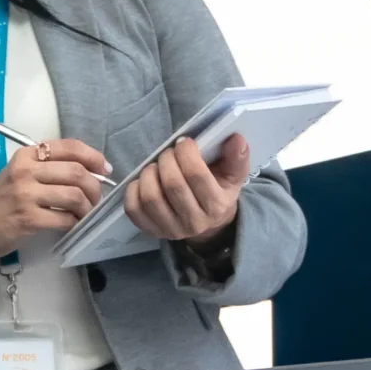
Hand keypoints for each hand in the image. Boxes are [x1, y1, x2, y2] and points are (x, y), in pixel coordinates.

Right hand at [0, 137, 111, 273]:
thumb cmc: (0, 201)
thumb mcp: (19, 174)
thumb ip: (47, 167)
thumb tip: (89, 171)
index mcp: (26, 155)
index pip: (69, 147)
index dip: (93, 156)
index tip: (105, 168)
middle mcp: (26, 171)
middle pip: (76, 171)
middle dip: (94, 186)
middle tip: (96, 198)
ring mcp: (26, 195)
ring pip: (74, 195)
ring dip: (87, 207)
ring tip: (85, 213)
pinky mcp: (29, 219)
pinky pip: (65, 218)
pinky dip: (75, 222)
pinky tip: (72, 224)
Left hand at [123, 133, 248, 251]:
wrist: (209, 224)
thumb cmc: (219, 191)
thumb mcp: (234, 175)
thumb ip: (237, 157)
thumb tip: (235, 138)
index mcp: (216, 206)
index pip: (196, 175)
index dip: (186, 153)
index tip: (184, 142)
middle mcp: (194, 222)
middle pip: (172, 185)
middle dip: (166, 160)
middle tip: (168, 153)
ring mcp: (170, 230)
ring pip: (151, 197)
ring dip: (148, 174)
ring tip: (155, 166)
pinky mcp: (151, 231)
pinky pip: (133, 209)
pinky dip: (133, 189)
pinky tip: (143, 181)